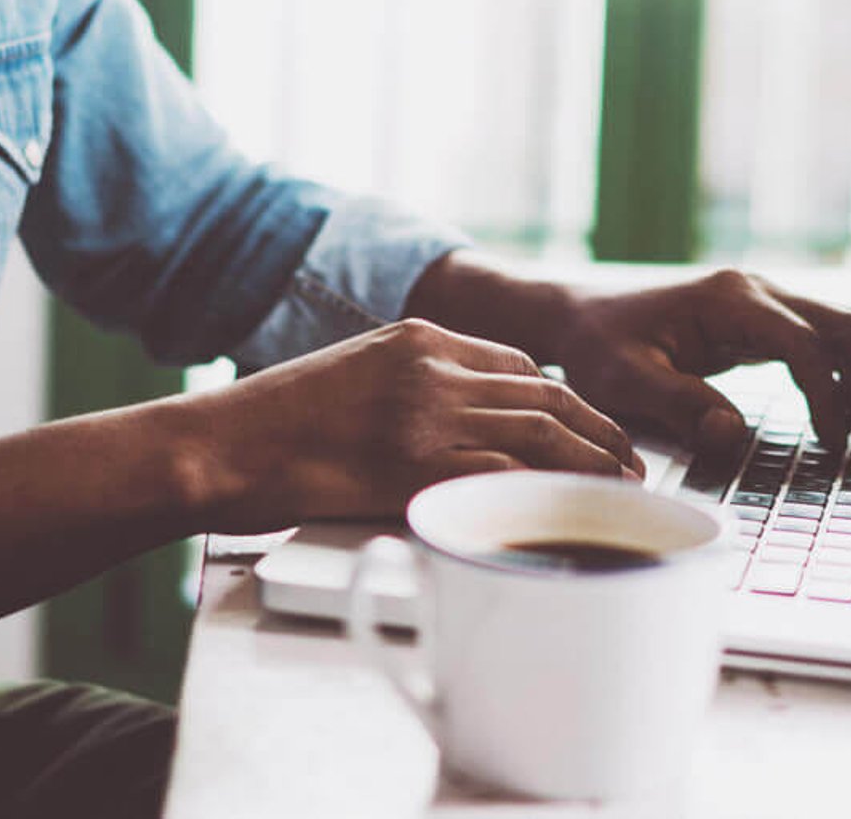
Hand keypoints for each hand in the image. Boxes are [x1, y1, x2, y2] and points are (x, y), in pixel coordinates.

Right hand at [185, 319, 642, 531]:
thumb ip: (409, 390)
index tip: (590, 430)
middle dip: (600, 431)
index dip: (567, 402)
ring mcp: (427, 412)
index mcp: (417, 337)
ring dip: (594, 464)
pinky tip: (575, 513)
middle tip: (631, 465)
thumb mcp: (352, 378)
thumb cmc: (272, 427)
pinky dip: (552, 494)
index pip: (518, 365)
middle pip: (546, 395)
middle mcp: (432, 365)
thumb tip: (458, 429)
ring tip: (623, 492)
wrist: (219, 445)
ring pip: (542, 432)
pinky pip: (507, 474)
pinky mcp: (417, 463)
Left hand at [406, 253, 850, 454]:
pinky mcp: (759, 323)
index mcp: (728, 300)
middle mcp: (755, 291)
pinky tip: (848, 421)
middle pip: (846, 326)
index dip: (828, 397)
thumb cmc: (596, 347)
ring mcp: (761, 303)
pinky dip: (845, 378)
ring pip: (843, 330)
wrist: (575, 318)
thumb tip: (732, 434)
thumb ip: (680, 405)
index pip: (804, 345)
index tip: (834, 445)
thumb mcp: (625, 381)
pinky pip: (821, 344)